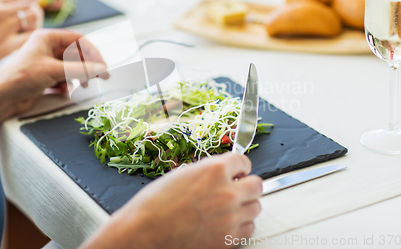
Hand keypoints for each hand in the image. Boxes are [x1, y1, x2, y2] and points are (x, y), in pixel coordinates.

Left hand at [0, 29, 108, 135]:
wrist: (1, 97)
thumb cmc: (20, 78)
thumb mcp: (54, 71)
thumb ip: (80, 69)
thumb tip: (100, 68)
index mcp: (47, 37)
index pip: (78, 40)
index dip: (93, 52)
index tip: (103, 64)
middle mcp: (47, 47)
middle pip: (77, 54)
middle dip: (88, 66)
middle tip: (100, 76)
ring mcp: (46, 62)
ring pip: (72, 66)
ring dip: (79, 76)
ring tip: (83, 85)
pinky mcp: (45, 75)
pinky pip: (65, 76)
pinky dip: (68, 83)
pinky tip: (65, 90)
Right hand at [82, 153, 261, 248]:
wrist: (144, 232)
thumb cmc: (154, 205)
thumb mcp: (182, 175)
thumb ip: (207, 172)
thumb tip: (222, 174)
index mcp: (214, 170)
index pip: (243, 160)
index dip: (239, 166)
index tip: (237, 170)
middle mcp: (227, 192)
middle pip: (257, 184)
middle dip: (247, 184)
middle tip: (237, 188)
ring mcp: (230, 217)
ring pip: (256, 207)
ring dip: (245, 205)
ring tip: (229, 207)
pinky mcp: (228, 239)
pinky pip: (249, 229)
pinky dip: (241, 225)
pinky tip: (228, 223)